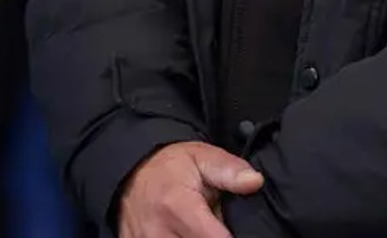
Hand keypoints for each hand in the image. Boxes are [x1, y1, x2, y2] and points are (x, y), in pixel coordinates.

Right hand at [118, 141, 264, 237]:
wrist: (132, 173)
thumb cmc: (171, 167)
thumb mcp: (202, 157)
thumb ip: (229, 170)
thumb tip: (255, 181)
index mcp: (177, 206)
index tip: (240, 232)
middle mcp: (158, 232)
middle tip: (217, 226)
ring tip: (202, 228)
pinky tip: (186, 233)